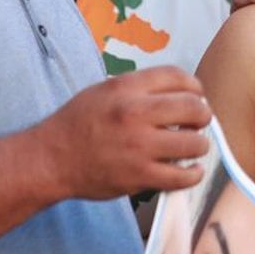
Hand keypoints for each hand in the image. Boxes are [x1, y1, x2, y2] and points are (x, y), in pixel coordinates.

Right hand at [40, 66, 212, 201]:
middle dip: (203, 115)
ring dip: (200, 145)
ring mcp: (138, 147)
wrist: (50, 159)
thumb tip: (179, 92)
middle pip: (193, 107)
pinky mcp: (139, 176)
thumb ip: (139, 88)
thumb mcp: (104, 90)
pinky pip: (182, 176)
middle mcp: (134, 113)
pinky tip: (190, 170)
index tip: (196, 96)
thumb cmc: (77, 123)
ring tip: (194, 146)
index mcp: (125, 88)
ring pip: (194, 143)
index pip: (177, 76)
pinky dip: (193, 174)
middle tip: (200, 122)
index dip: (195, 86)